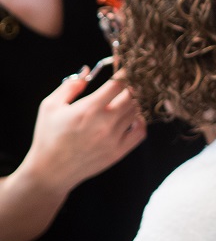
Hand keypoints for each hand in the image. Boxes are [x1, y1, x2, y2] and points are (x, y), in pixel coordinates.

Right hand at [21, 70, 145, 194]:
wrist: (50, 172)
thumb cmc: (48, 136)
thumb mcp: (50, 106)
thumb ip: (70, 85)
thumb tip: (87, 70)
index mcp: (88, 109)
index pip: (119, 84)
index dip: (125, 73)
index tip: (126, 68)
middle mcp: (105, 123)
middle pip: (132, 95)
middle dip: (130, 86)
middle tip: (126, 84)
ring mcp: (114, 139)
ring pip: (136, 111)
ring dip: (133, 102)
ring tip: (124, 100)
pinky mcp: (119, 152)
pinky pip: (141, 131)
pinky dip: (140, 121)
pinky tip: (131, 117)